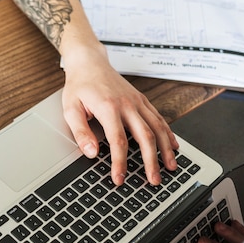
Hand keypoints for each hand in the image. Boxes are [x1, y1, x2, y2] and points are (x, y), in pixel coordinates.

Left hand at [61, 45, 178, 185]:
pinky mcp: (142, 100)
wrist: (90, 62)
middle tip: (153, 180)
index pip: (118, 141)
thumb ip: (81, 132)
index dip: (120, 163)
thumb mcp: (71, 109)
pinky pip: (159, 118)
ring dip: (165, 150)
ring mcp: (138, 102)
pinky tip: (172, 146)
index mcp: (109, 108)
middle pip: (145, 137)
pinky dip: (168, 134)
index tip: (120, 178)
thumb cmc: (79, 85)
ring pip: (157, 128)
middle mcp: (128, 105)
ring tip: (170, 167)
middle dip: (151, 161)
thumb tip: (91, 153)